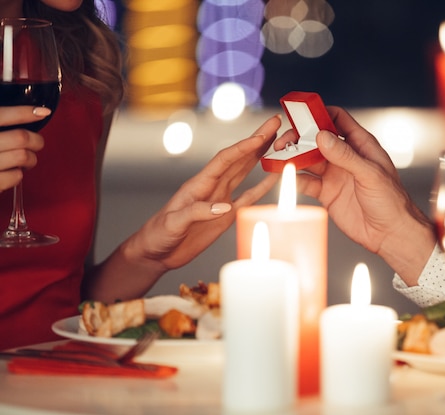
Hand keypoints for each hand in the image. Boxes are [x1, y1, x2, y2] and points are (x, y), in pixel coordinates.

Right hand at [0, 106, 50, 191]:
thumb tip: (25, 115)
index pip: (1, 114)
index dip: (25, 112)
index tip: (42, 112)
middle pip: (21, 137)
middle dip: (36, 140)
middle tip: (36, 143)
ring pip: (23, 156)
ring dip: (31, 158)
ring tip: (26, 159)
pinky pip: (16, 176)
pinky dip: (18, 174)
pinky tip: (11, 172)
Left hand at [124, 114, 281, 271]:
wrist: (156, 251)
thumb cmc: (158, 234)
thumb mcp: (173, 222)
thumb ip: (196, 212)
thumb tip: (225, 206)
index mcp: (199, 184)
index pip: (224, 160)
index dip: (242, 148)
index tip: (260, 137)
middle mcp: (212, 187)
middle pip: (239, 158)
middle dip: (257, 140)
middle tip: (274, 123)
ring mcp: (220, 199)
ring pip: (245, 172)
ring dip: (260, 156)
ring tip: (277, 142)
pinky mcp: (226, 216)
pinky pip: (247, 197)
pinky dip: (262, 187)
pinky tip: (273, 178)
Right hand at [273, 106, 435, 283]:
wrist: (390, 234)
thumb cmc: (391, 201)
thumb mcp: (370, 174)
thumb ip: (346, 156)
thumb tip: (322, 137)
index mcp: (360, 145)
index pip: (337, 119)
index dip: (319, 114)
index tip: (301, 113)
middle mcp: (345, 157)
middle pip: (316, 139)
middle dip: (299, 138)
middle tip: (284, 142)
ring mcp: (334, 175)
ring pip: (308, 160)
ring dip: (293, 158)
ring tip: (279, 158)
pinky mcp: (326, 193)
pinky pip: (306, 182)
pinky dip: (294, 179)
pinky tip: (286, 178)